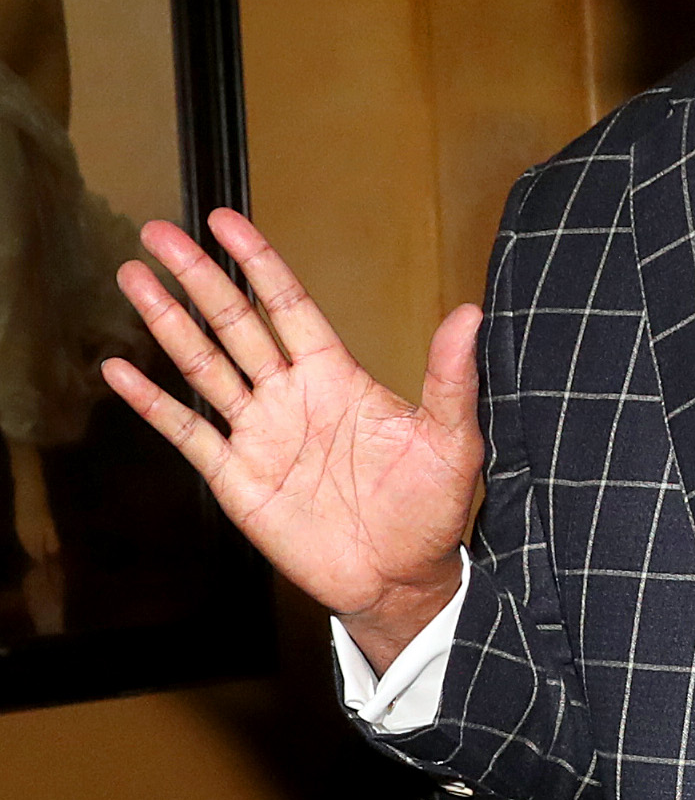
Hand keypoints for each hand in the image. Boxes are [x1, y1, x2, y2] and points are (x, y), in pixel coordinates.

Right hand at [102, 209, 481, 671]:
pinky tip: (118, 370)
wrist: (401, 578)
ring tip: (133, 278)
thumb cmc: (429, 509)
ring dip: (167, 324)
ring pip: (203, 366)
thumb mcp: (451, 440)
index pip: (288, 304)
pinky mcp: (237, 478)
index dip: (257, 261)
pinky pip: (188, 432)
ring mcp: (259, 435)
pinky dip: (152, 403)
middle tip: (158, 234)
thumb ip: (451, 378)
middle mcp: (290, 396)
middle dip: (197, 279)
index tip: (224, 221)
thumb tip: (471, 315)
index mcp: (335, 376)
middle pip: (234, 324)